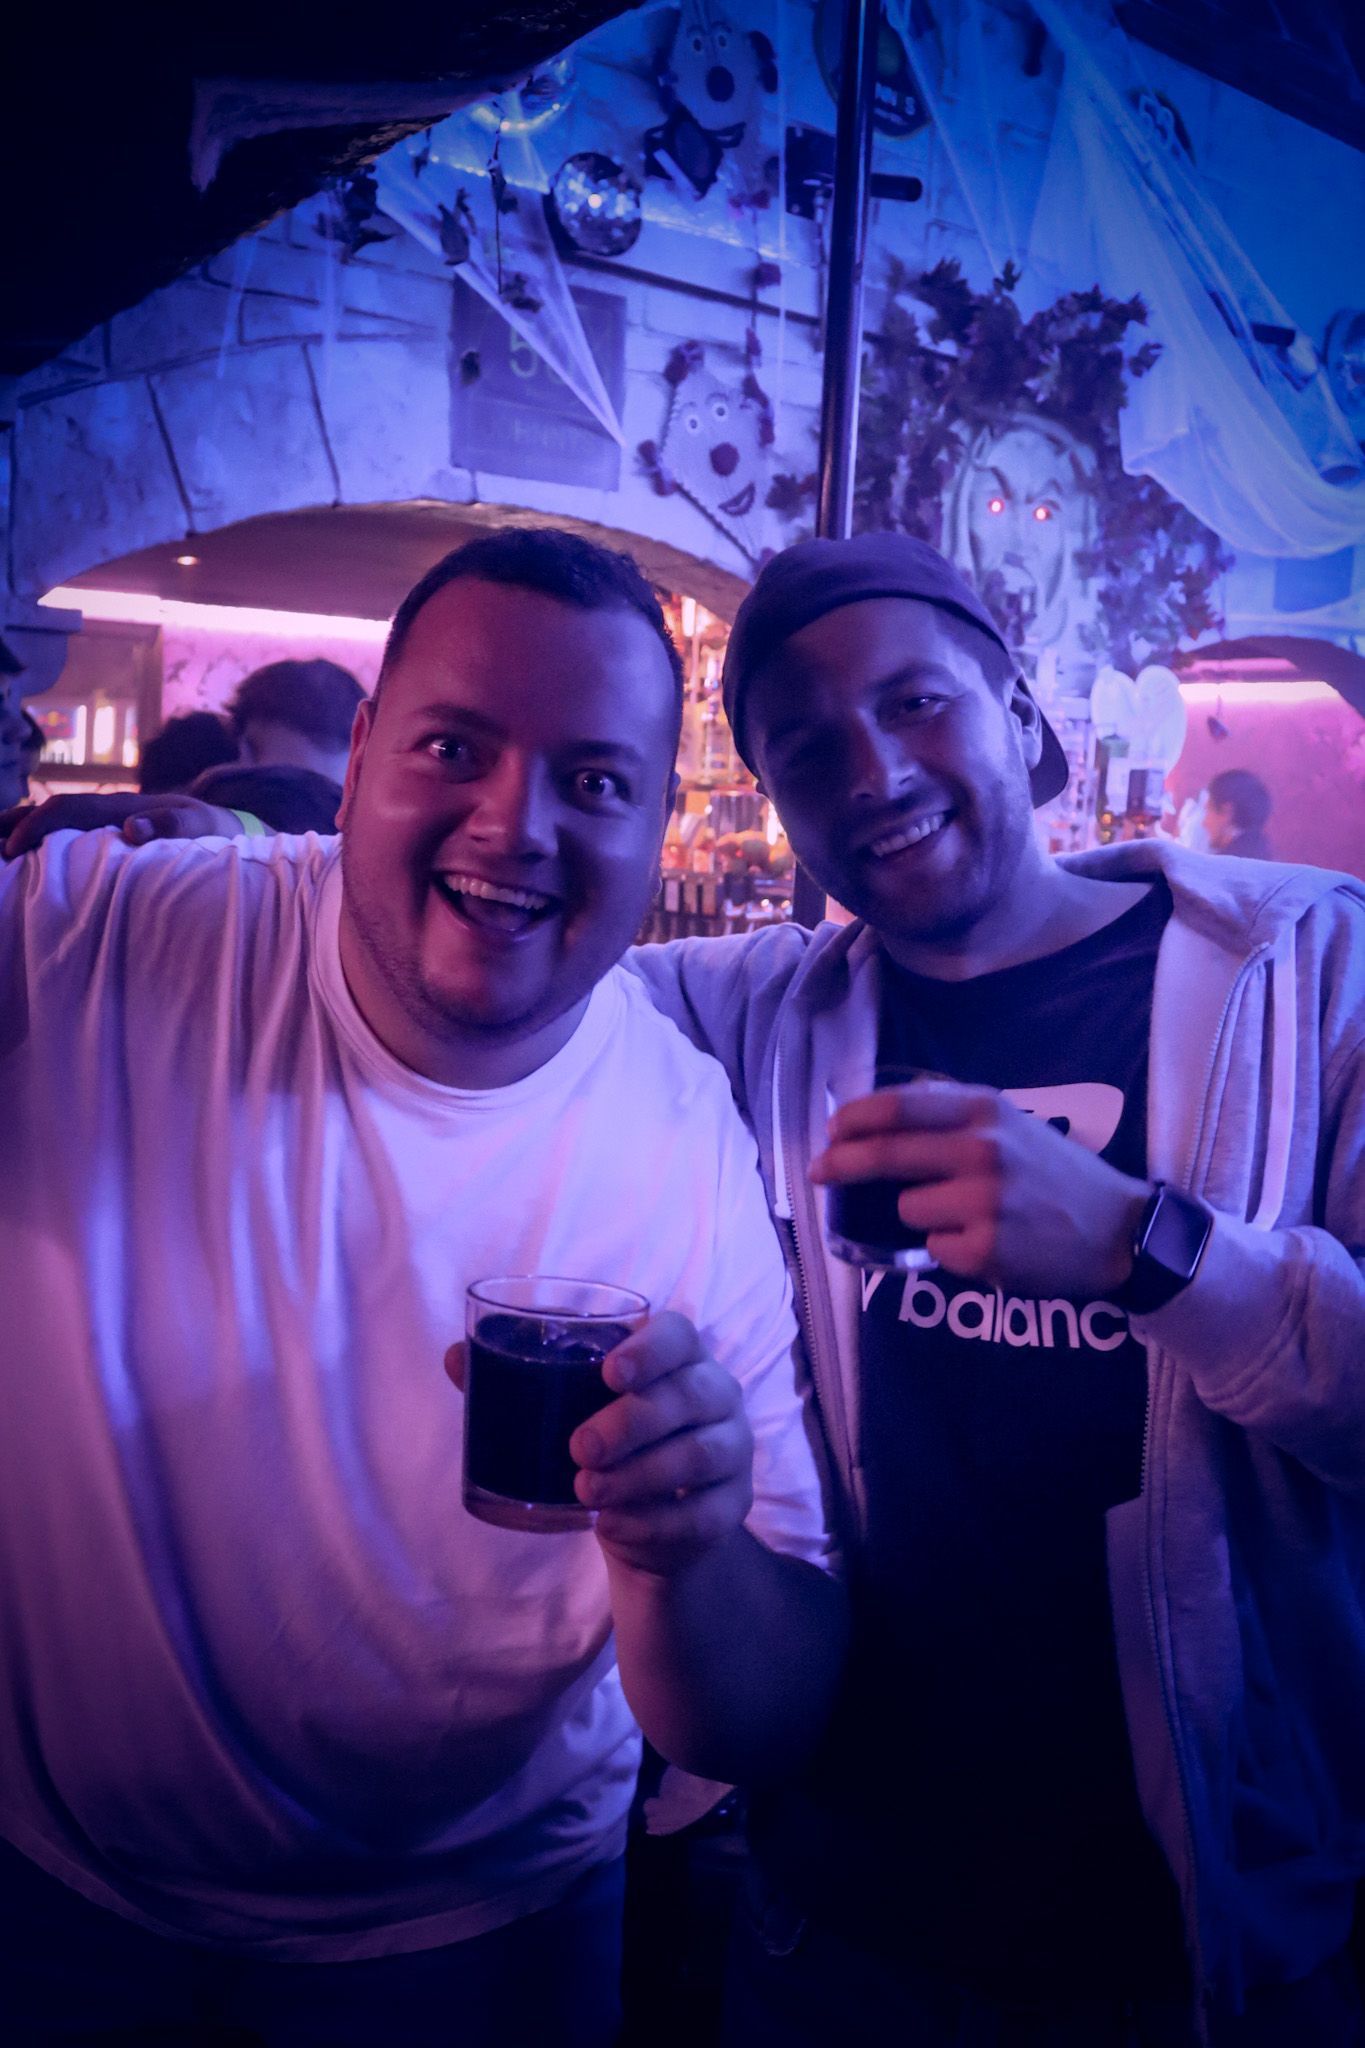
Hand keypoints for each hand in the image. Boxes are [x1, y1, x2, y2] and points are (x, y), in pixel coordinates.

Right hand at [1, 791, 243, 858]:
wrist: (223, 822)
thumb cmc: (210, 828)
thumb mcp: (197, 826)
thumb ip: (168, 825)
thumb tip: (131, 828)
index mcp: (119, 806)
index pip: (67, 809)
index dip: (37, 825)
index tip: (13, 847)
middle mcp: (108, 808)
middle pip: (52, 809)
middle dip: (16, 821)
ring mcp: (108, 817)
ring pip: (58, 817)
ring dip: (24, 825)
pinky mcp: (111, 830)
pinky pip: (71, 829)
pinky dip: (43, 835)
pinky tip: (26, 851)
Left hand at [448, 1314, 754, 1576]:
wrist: (648, 1521)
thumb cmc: (609, 1444)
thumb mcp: (568, 1410)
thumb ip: (518, 1379)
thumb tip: (455, 1357)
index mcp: (678, 1357)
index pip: (679, 1334)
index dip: (650, 1349)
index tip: (608, 1373)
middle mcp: (716, 1394)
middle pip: (690, 1395)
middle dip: (633, 1422)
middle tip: (579, 1448)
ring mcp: (733, 1450)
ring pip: (699, 1454)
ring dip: (640, 1475)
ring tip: (586, 1492)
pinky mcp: (733, 1505)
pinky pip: (703, 1513)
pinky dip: (655, 1522)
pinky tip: (615, 1526)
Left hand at [811, 1079, 1149, 1299]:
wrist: (1118, 1231)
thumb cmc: (1055, 1175)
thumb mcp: (1011, 1123)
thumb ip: (953, 1114)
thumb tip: (875, 1118)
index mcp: (986, 1110)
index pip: (900, 1107)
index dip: (855, 1119)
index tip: (832, 1131)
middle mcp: (983, 1149)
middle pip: (886, 1154)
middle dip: (841, 1163)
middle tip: (818, 1171)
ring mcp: (984, 1201)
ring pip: (907, 1209)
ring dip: (922, 1216)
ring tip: (970, 1217)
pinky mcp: (986, 1249)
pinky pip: (934, 1249)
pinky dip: (948, 1250)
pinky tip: (989, 1243)